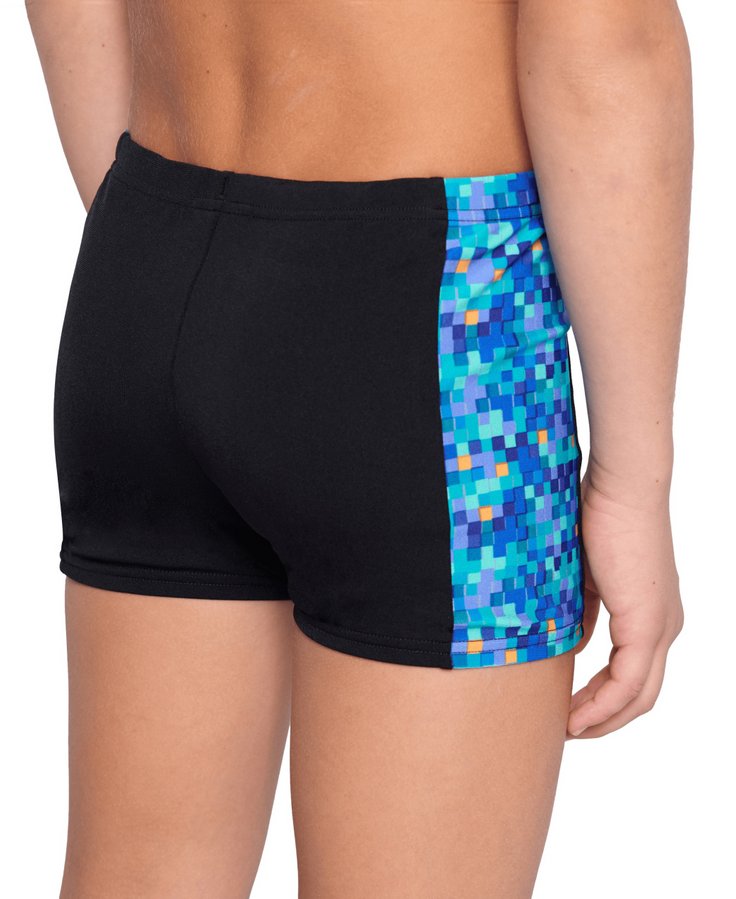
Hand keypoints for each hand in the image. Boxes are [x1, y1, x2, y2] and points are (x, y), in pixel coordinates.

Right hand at [566, 469, 683, 738]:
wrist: (621, 487)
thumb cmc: (599, 517)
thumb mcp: (585, 576)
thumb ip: (583, 612)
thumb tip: (572, 644)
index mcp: (651, 614)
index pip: (633, 675)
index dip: (602, 700)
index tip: (569, 711)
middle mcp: (664, 627)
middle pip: (642, 696)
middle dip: (605, 720)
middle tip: (568, 731)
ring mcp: (660, 627)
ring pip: (639, 695)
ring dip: (602, 719)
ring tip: (567, 731)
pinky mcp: (648, 624)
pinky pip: (628, 681)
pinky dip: (602, 704)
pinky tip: (576, 717)